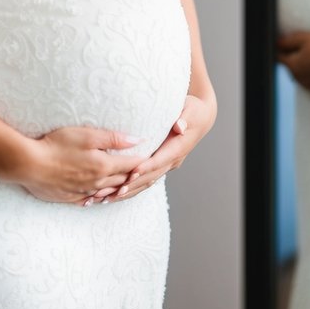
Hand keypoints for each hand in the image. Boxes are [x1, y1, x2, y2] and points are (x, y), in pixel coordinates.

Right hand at [20, 126, 148, 204]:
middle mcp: (97, 182)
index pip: (131, 166)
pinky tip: (101, 197)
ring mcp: (83, 192)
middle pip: (123, 181)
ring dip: (121, 190)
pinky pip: (91, 200)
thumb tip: (137, 140)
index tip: (156, 161)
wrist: (29, 164)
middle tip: (149, 176)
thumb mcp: (86, 135)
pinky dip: (101, 197)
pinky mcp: (70, 197)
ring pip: (108, 193)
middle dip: (137, 178)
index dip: (144, 163)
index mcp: (103, 166)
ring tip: (129, 187)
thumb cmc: (56, 144)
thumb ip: (113, 138)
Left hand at [91, 92, 217, 204]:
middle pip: (150, 176)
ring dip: (128, 191)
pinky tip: (116, 194)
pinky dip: (132, 188)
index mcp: (178, 148)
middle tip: (113, 192)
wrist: (201, 118)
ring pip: (147, 182)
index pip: (159, 160)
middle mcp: (173, 160)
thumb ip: (185, 118)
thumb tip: (180, 126)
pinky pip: (146, 180)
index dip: (146, 167)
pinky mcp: (162, 165)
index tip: (131, 173)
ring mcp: (167, 164)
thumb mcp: (191, 110)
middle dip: (131, 185)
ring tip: (108, 198)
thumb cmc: (193, 110)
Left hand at [277, 30, 309, 99]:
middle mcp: (299, 81)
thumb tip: (275, 44)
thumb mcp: (303, 38)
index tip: (291, 46)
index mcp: (292, 66)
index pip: (280, 58)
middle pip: (293, 70)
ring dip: (308, 74)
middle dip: (297, 62)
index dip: (284, 51)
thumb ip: (286, 41)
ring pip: (305, 81)